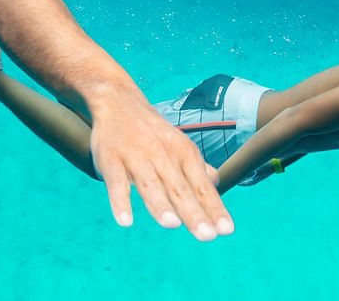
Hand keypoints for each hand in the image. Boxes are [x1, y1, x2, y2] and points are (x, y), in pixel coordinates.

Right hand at [89, 92, 233, 241]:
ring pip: (150, 184)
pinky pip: (116, 182)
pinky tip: (125, 221)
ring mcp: (136, 156)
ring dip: (160, 205)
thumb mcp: (178, 145)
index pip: (201, 186)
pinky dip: (120, 201)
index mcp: (183, 153)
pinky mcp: (111, 159)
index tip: (226, 230)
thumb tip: (216, 184)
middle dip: (193, 213)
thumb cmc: (152, 132)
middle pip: (180, 188)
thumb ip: (196, 168)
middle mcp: (162, 155)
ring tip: (172, 225)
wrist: (118, 101)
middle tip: (207, 236)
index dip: (214, 208)